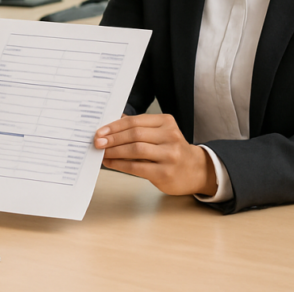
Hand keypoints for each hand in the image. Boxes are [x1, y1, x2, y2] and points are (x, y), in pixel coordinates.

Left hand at [94, 114, 216, 196]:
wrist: (196, 170)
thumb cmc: (172, 150)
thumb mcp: (161, 133)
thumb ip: (139, 128)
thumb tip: (111, 126)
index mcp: (166, 122)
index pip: (135, 121)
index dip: (114, 126)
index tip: (100, 131)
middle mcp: (170, 136)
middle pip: (134, 134)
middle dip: (112, 138)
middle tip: (97, 142)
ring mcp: (169, 155)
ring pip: (135, 149)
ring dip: (115, 151)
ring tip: (103, 153)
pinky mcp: (165, 172)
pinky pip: (137, 167)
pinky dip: (120, 165)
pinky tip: (111, 163)